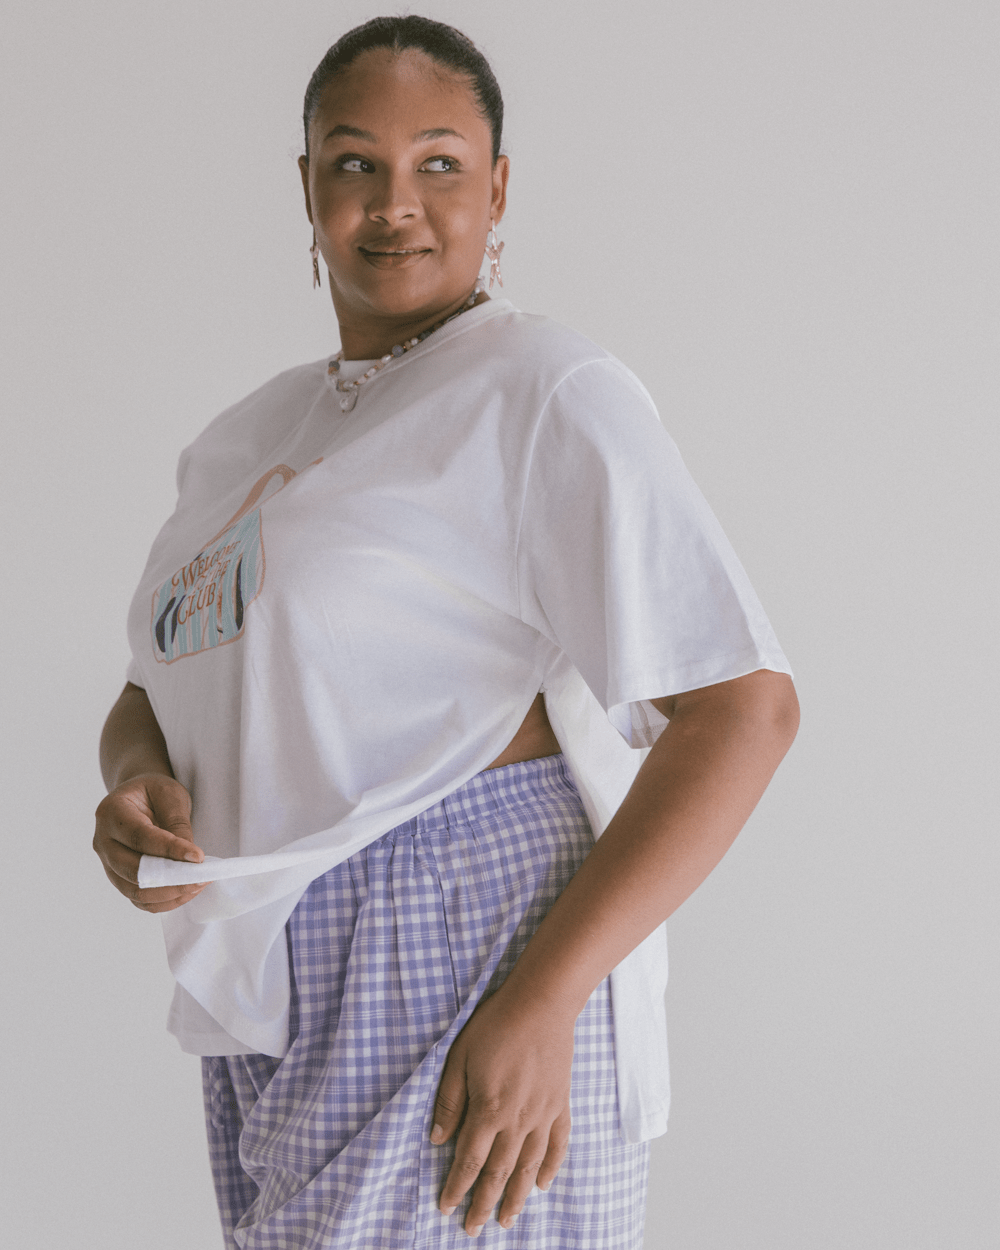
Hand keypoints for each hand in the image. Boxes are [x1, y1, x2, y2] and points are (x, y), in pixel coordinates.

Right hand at [93, 773, 207, 912]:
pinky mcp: (119, 879)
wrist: (137, 797)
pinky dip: (164, 901)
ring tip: (198, 884)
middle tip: (202, 876)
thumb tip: (189, 857)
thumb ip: (177, 823)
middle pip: (133, 870)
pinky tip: (186, 891)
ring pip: (135, 891)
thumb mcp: (170, 794)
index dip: (169, 850)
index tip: (198, 857)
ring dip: (169, 893)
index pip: (140, 837)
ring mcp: (108, 863)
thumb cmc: (153, 792)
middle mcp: (103, 841)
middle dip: (171, 878)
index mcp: (111, 812)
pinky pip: (139, 899)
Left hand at [432, 987, 575, 1235]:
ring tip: (507, 1219)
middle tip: (473, 1229)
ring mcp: (543, 1115)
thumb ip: (449, 1100)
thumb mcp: (459, 1058)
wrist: (542, 1004)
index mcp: (489, 1110)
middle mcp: (518, 1121)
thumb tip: (437, 1138)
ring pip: (529, 1167)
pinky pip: (558, 1145)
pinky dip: (551, 1168)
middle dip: (483, 1203)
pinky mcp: (560, 1104)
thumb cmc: (496, 1025)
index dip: (456, 1187)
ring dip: (516, 1197)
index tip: (446, 1207)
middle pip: (498, 1172)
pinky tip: (543, 1185)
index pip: (469, 1160)